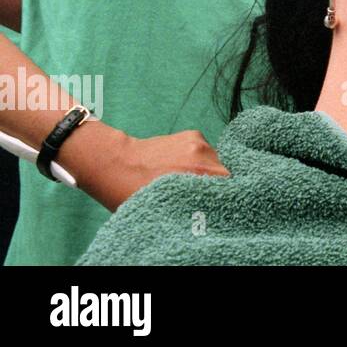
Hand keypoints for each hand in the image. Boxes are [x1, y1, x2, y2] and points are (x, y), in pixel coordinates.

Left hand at [61, 120, 229, 212]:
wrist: (115, 161)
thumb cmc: (133, 192)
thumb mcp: (164, 209)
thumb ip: (193, 206)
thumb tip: (208, 212)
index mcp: (201, 176)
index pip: (231, 187)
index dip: (224, 197)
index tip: (214, 204)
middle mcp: (205, 157)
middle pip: (226, 173)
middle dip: (216, 184)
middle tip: (196, 194)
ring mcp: (200, 143)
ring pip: (216, 161)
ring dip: (207, 171)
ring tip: (185, 179)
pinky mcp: (194, 134)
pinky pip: (206, 151)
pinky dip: (199, 159)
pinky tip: (181, 165)